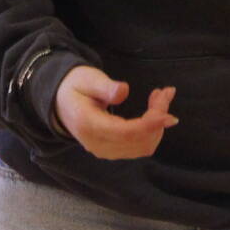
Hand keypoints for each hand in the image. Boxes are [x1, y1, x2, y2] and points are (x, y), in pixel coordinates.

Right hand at [52, 65, 177, 159]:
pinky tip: (155, 111)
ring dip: (157, 124)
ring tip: (161, 97)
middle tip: (166, 91)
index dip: (150, 125)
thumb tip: (123, 91)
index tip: (168, 114)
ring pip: (143, 146)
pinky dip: (152, 130)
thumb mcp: (86, 79)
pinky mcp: (113, 151)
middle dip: (158, 118)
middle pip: (139, 140)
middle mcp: (98, 144)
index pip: (126, 133)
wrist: (61, 103)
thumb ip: (104, 86)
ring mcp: (105, 151)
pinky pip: (139, 146)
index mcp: (89, 125)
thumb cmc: (75, 86)